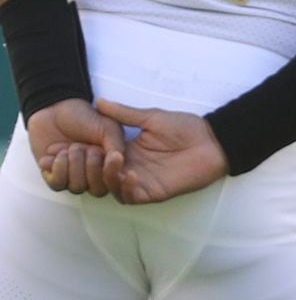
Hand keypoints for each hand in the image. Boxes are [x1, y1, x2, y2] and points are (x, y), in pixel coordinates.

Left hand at [26, 98, 124, 196]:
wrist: (55, 109)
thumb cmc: (83, 117)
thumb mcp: (109, 128)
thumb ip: (117, 146)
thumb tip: (119, 163)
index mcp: (110, 165)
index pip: (115, 183)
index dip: (110, 172)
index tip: (102, 152)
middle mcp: (94, 174)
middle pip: (97, 190)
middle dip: (91, 167)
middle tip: (85, 146)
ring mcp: (74, 176)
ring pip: (78, 187)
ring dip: (73, 164)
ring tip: (69, 147)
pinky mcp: (54, 176)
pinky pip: (58, 184)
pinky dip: (58, 168)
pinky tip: (56, 153)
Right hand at [95, 100, 229, 203]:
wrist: (213, 141)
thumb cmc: (186, 128)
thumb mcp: (151, 118)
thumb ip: (125, 114)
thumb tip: (99, 102)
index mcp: (127, 150)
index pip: (97, 157)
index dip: (85, 154)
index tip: (77, 143)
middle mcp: (130, 167)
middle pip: (98, 177)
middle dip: (91, 168)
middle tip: (92, 155)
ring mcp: (141, 181)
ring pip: (112, 188)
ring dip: (108, 177)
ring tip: (114, 161)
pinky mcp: (154, 192)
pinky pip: (132, 197)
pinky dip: (127, 188)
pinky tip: (130, 174)